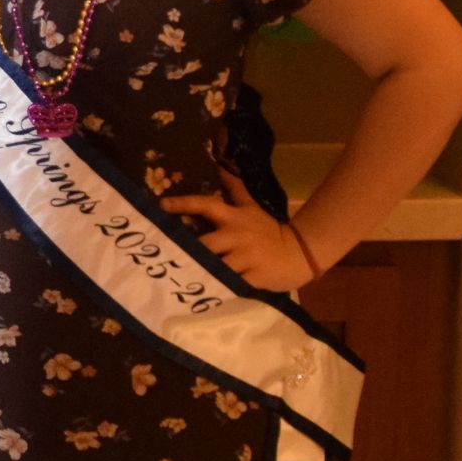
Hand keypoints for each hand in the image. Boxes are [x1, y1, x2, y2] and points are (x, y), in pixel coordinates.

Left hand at [167, 171, 315, 291]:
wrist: (300, 252)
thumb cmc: (269, 231)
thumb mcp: (251, 208)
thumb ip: (234, 189)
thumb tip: (222, 164)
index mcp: (234, 218)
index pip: (206, 205)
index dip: (183, 204)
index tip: (161, 205)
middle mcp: (237, 235)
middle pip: (205, 243)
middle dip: (187, 251)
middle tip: (164, 257)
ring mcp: (246, 257)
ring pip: (216, 266)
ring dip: (200, 273)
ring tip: (178, 280)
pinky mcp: (254, 277)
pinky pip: (232, 284)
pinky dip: (219, 290)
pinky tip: (203, 296)